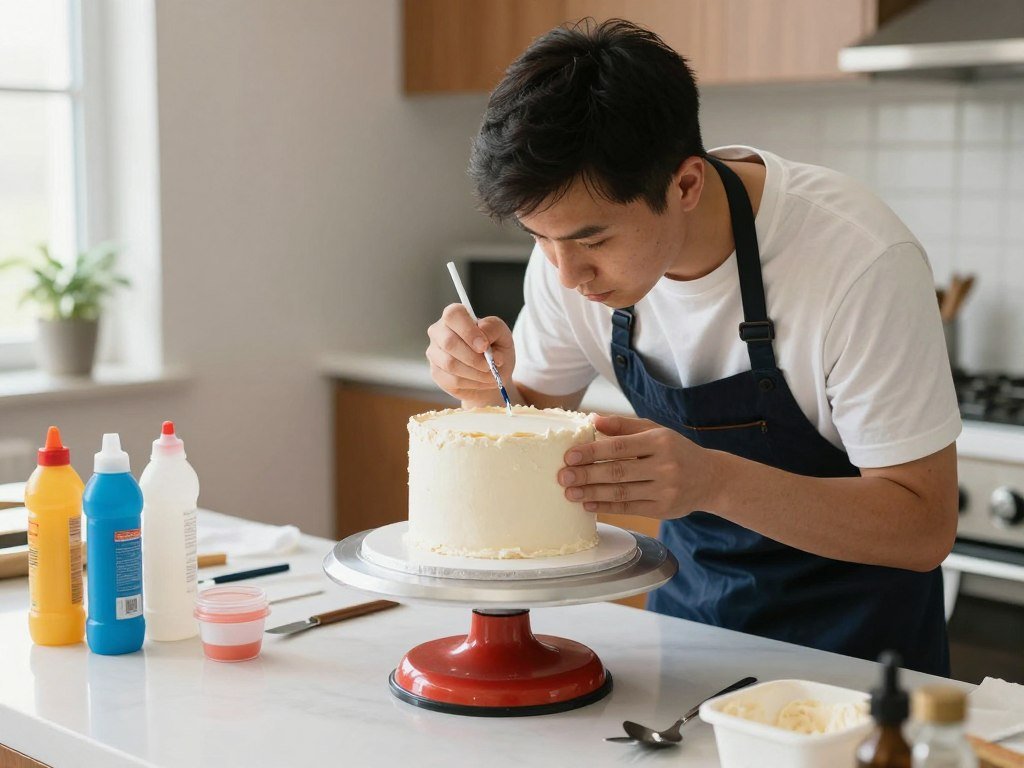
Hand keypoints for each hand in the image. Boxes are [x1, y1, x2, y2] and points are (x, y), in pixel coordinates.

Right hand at [426, 303, 515, 406]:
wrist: (493, 373)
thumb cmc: (496, 349)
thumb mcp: (503, 334)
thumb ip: (494, 328)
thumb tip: (483, 333)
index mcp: (455, 316)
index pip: (453, 315)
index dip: (468, 331)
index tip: (484, 346)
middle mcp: (439, 331)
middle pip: (449, 342)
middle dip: (474, 357)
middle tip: (490, 365)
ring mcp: (434, 353)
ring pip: (450, 364)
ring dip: (475, 372)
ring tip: (490, 374)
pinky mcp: (436, 373)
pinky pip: (452, 380)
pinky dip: (472, 382)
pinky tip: (480, 380)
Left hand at [557, 414, 714, 518]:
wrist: (711, 478)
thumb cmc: (676, 451)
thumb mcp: (655, 431)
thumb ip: (623, 426)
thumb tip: (592, 419)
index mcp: (660, 441)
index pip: (620, 446)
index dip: (592, 451)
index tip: (569, 456)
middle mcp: (664, 466)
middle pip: (618, 471)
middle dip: (586, 474)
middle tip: (563, 476)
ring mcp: (665, 490)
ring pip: (621, 492)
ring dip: (592, 493)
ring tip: (570, 493)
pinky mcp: (663, 509)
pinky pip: (629, 508)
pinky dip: (607, 507)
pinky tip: (589, 505)